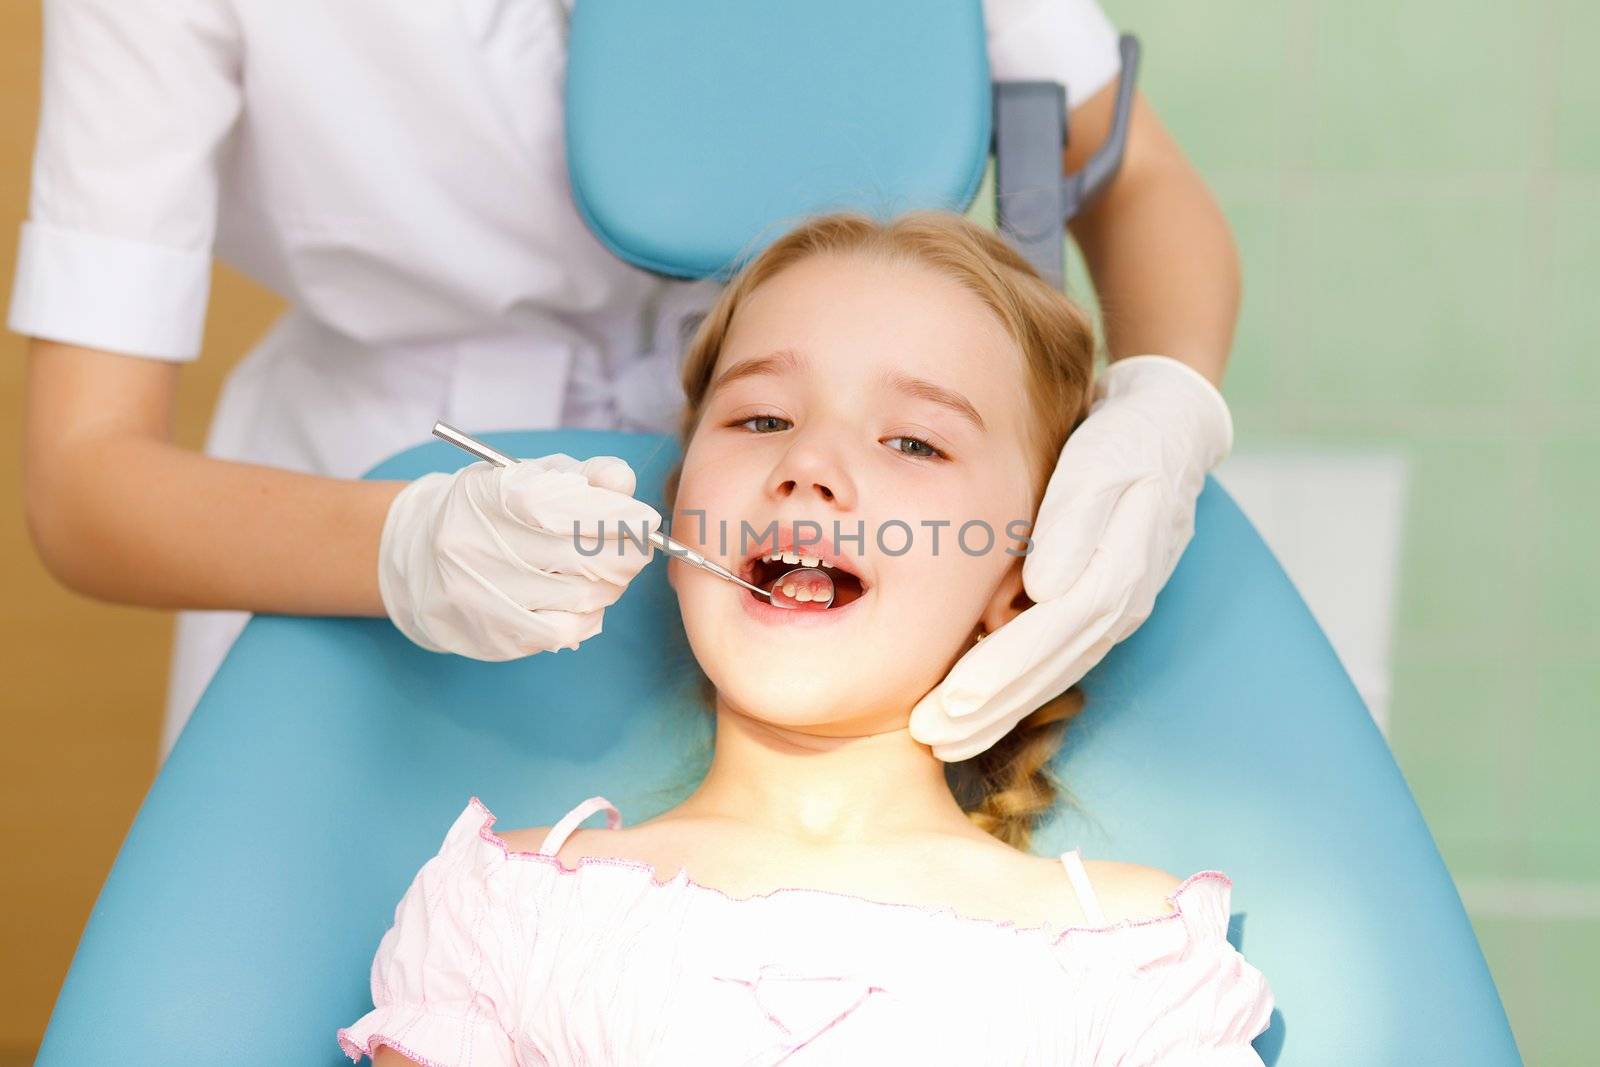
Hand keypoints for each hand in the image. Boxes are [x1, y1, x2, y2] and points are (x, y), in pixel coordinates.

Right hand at [379, 453, 661, 657]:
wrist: (420, 559)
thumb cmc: (490, 511)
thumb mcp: (527, 477)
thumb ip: (580, 476)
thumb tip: (623, 481)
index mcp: (486, 497)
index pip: (562, 507)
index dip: (616, 514)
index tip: (645, 518)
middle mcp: (476, 546)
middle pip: (582, 556)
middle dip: (628, 552)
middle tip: (639, 546)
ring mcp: (482, 595)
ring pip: (584, 596)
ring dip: (612, 584)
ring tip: (606, 571)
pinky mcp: (492, 634)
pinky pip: (566, 630)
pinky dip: (590, 615)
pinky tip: (586, 601)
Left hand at [909, 356, 1233, 760]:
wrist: (1170, 429)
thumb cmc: (1130, 439)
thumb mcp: (1104, 461)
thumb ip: (1074, 519)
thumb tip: (1045, 586)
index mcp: (1121, 569)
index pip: (1054, 631)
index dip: (1004, 667)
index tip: (956, 699)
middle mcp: (1121, 603)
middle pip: (1050, 666)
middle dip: (990, 708)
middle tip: (933, 738)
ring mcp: (1114, 611)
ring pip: (1052, 673)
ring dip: (998, 711)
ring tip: (943, 740)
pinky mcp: (1100, 608)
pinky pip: (1055, 659)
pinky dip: (1016, 688)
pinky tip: (975, 709)